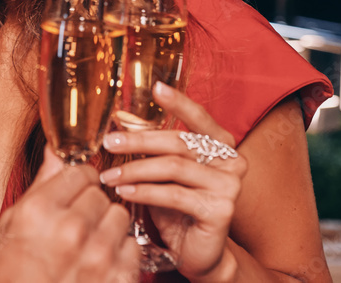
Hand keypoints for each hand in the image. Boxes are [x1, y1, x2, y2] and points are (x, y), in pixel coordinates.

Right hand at [0, 147, 139, 282]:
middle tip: (75, 224)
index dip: (76, 182)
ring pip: (120, 216)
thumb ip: (41, 184)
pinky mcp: (117, 279)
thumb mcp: (11, 226)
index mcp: (40, 212)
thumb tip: (56, 150)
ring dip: (107, 227)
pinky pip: (132, 247)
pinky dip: (120, 253)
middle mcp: (71, 230)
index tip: (73, 192)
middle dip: (89, 205)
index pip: (79, 172)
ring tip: (88, 243)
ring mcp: (98, 257)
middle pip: (100, 194)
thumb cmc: (9, 276)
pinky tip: (100, 262)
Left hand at [100, 83, 247, 280]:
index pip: (200, 117)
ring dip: (135, 170)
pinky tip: (124, 192)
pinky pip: (174, 195)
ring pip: (173, 168)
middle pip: (178, 142)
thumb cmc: (180, 208)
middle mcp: (232, 161)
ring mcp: (229, 186)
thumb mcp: (165, 173)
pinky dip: (144, 192)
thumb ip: (153, 148)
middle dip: (139, 141)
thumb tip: (121, 121)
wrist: (200, 252)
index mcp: (222, 145)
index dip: (179, 102)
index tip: (156, 87)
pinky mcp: (221, 210)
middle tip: (109, 142)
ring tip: (109, 175)